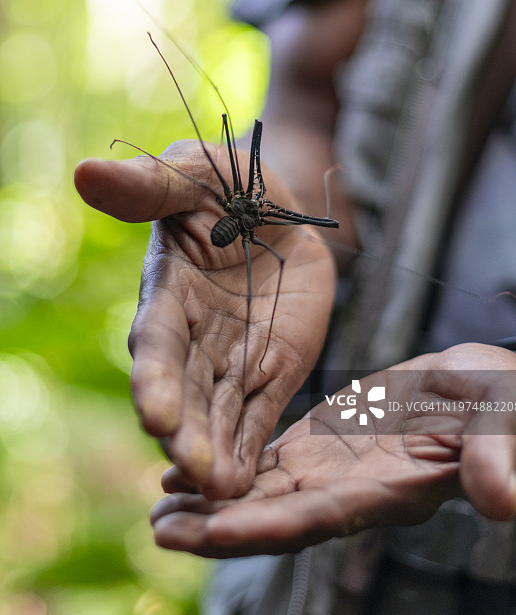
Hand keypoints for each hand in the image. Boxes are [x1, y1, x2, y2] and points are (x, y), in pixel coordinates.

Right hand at [74, 138, 335, 497]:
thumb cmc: (228, 183)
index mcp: (170, 290)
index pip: (157, 340)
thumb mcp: (194, 173)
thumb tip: (86, 172)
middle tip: (193, 464)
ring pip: (220, 413)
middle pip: (186, 389)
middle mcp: (194, 334)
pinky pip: (261, 414)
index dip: (155, 375)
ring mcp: (234, 357)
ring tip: (221, 491)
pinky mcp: (274, 369)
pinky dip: (252, 447)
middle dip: (186, 428)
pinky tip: (246, 485)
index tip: (154, 412)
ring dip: (217, 451)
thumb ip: (149, 187)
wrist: (282, 206)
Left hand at [150, 344, 515, 556]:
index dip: (258, 528)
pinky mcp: (321, 444)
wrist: (481, 388)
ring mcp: (333, 470)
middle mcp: (350, 491)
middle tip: (157, 528)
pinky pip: (267, 461)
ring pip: (262, 492)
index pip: (314, 519)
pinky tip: (190, 463)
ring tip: (158, 503)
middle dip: (216, 526)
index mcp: (387, 492)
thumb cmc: (497, 400)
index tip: (204, 531)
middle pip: (274, 516)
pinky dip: (228, 465)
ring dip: (211, 501)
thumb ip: (493, 457)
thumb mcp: (499, 419)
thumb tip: (502, 501)